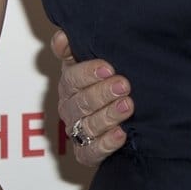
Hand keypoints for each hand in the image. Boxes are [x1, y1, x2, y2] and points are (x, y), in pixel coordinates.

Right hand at [52, 28, 132, 166]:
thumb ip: (75, 47)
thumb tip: (62, 36)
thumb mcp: (93, 59)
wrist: (123, 115)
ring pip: (87, 126)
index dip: (88, 73)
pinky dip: (107, 144)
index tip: (109, 67)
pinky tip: (121, 134)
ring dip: (108, 116)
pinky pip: (91, 152)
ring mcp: (77, 132)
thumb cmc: (107, 80)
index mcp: (70, 84)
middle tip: (124, 85)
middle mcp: (69, 108)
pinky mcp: (87, 153)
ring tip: (128, 106)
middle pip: (80, 103)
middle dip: (103, 94)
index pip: (72, 78)